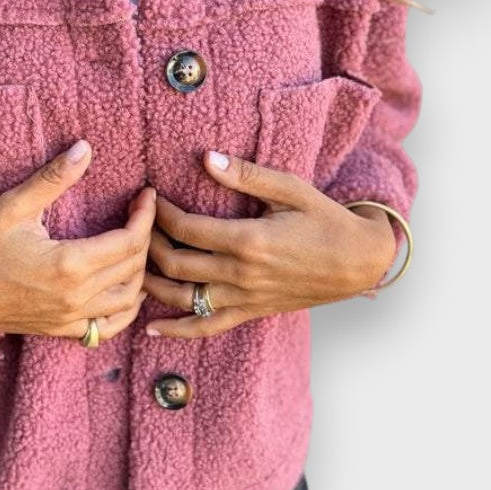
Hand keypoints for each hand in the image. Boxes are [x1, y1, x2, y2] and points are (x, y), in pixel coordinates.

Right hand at [0, 139, 156, 342]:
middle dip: (146, 237)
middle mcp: (76, 297)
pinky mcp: (62, 331)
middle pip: (134, 267)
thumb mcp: (13, 206)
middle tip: (142, 212)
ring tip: (137, 245)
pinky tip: (127, 290)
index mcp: (69, 265)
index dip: (145, 215)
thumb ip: (53, 178)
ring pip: (128, 299)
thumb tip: (84, 149)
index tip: (146, 195)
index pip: (129, 240)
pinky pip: (109, 327)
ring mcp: (70, 319)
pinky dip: (126, 309)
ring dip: (140, 272)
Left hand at [141, 150, 396, 337]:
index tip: (149, 196)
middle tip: (136, 224)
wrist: (358, 262)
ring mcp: (244, 298)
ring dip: (152, 283)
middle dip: (148, 242)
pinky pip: (207, 328)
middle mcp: (241, 274)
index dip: (161, 212)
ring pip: (182, 299)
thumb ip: (247, 175)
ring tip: (132, 265)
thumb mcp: (291, 189)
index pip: (186, 228)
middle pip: (176, 263)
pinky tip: (151, 328)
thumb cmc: (326, 220)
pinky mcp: (250, 312)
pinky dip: (176, 331)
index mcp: (248, 240)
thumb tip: (206, 158)